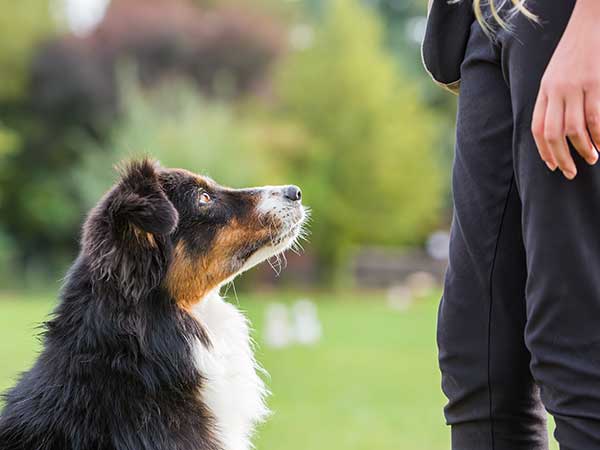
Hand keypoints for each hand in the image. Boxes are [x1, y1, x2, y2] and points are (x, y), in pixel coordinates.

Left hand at [531, 0, 599, 179]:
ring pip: (575, 129)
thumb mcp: (554, 76)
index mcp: (543, 91)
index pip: (537, 129)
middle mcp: (555, 91)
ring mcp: (575, 87)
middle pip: (552, 134)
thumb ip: (553, 100)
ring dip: (584, 149)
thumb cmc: (574, 53)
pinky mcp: (595, 83)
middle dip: (561, 158)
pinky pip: (595, 117)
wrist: (589, 22)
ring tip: (593, 158)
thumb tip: (558, 130)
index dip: (543, 151)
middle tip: (571, 173)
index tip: (552, 166)